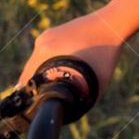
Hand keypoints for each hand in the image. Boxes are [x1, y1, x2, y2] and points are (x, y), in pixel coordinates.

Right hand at [15, 3, 132, 96]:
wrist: (112, 24)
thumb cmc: (106, 55)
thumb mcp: (96, 84)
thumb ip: (81, 101)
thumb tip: (67, 114)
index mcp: (46, 53)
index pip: (26, 80)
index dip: (29, 95)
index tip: (34, 105)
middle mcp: (42, 43)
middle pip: (29, 71)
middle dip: (36, 85)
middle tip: (45, 97)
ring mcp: (47, 36)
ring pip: (37, 61)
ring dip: (43, 72)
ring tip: (55, 82)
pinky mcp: (53, 32)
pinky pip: (46, 52)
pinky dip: (51, 61)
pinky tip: (63, 66)